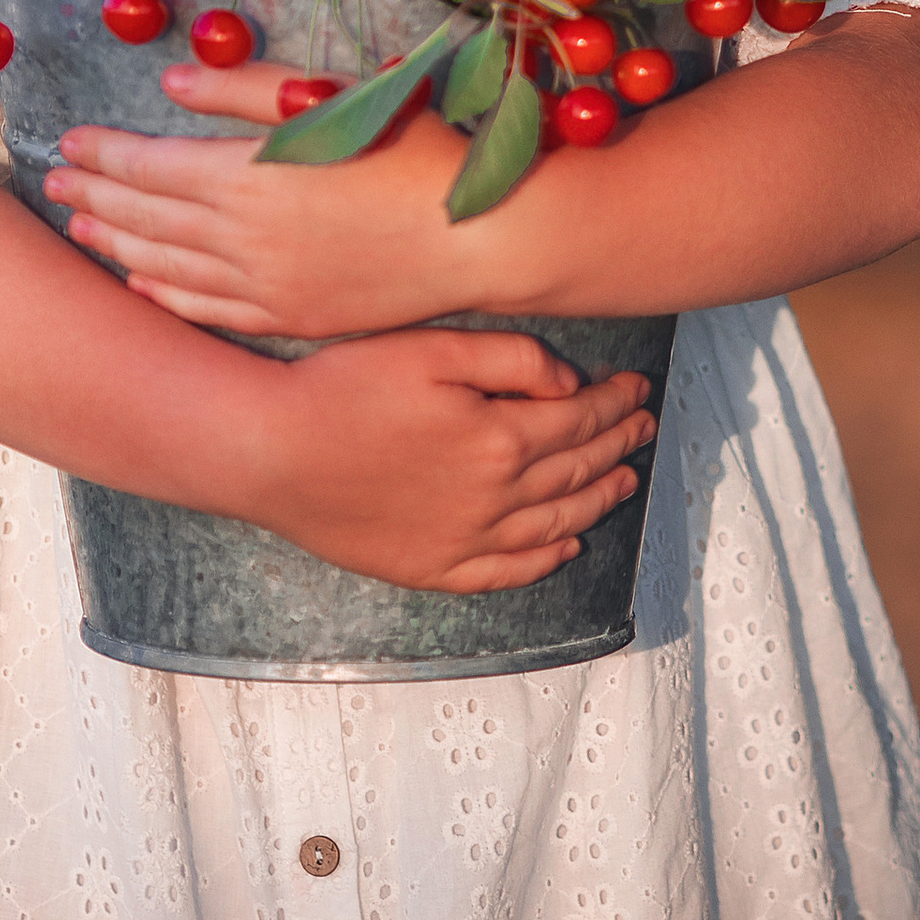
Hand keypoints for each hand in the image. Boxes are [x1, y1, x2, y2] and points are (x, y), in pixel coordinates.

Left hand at [47, 53, 502, 336]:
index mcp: (250, 177)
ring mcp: (263, 288)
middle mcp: (243, 239)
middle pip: (146, 216)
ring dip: (117, 243)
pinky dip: (164, 294)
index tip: (70, 139)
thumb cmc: (412, 150)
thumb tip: (170, 87)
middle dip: (95, 194)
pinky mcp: (289, 318)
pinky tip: (141, 283)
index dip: (105, 151)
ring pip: (166, 266)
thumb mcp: (331, 95)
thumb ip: (246, 89)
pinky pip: (206, 310)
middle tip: (54, 181)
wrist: (476, 235)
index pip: (151, 164)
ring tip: (80, 226)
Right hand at [245, 325, 655, 593]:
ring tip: (625, 481)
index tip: (640, 386)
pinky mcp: (431, 568)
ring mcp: (463, 541)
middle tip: (646, 427)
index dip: (616, 401)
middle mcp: (493, 499)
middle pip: (576, 472)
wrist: (273, 452)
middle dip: (618, 445)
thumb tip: (570, 382)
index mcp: (500, 439)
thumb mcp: (434, 347)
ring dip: (597, 500)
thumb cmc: (347, 386)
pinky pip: (507, 572)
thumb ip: (512, 360)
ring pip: (554, 524)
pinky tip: (566, 546)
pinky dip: (545, 559)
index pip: (580, 419)